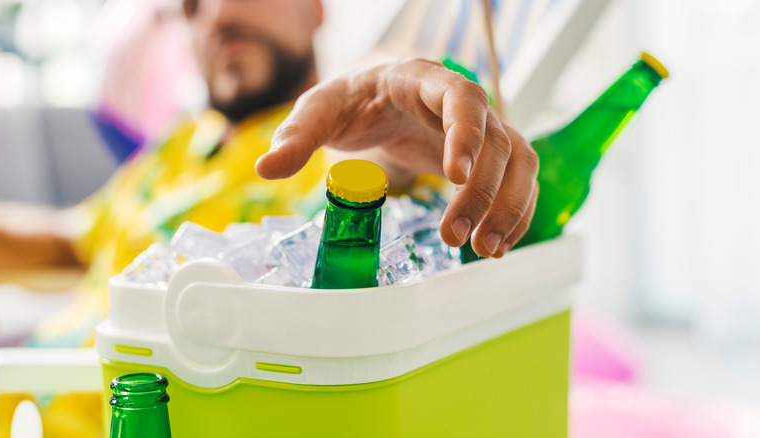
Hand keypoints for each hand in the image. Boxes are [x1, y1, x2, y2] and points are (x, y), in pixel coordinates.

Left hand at [255, 58, 538, 257]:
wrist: (378, 102)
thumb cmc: (352, 101)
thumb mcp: (320, 110)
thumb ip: (298, 134)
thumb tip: (267, 167)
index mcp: (423, 81)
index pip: (461, 99)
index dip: (466, 134)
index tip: (453, 174)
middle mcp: (462, 104)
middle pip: (497, 142)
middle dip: (483, 193)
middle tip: (458, 238)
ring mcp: (483, 130)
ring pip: (519, 163)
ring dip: (510, 207)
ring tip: (486, 251)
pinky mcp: (488, 157)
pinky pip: (519, 181)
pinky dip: (516, 213)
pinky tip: (497, 245)